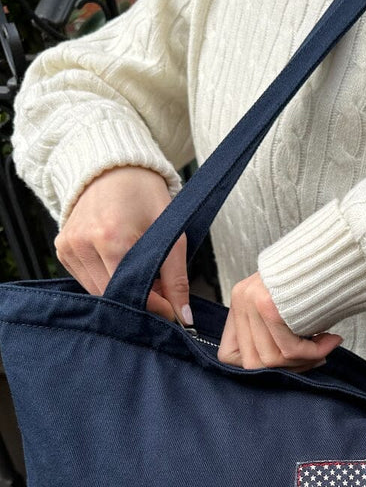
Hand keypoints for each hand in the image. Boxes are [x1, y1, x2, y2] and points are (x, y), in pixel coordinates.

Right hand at [54, 165, 189, 324]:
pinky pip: (85, 279)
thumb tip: (184, 316)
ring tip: (141, 275)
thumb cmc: (145, 197)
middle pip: (112, 296)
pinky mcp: (61, 249)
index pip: (131, 292)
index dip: (154, 307)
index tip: (171, 311)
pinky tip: (118, 264)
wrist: (114, 170)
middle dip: (138, 300)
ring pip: (97, 292)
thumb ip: (177, 278)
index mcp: (111, 238)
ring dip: (121, 292)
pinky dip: (105, 280)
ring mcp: (68, 247)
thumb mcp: (171, 235)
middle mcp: (83, 244)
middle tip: (159, 293)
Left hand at [218, 272, 341, 371]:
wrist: (333, 248)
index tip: (286, 360)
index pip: (229, 355)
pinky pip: (289, 349)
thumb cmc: (315, 276)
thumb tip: (286, 368)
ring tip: (324, 347)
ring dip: (303, 360)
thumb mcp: (287, 304)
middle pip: (253, 363)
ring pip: (271, 359)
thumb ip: (277, 333)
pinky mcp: (270, 307)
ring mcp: (252, 304)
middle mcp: (241, 301)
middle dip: (288, 367)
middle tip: (314, 358)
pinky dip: (313, 352)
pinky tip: (331, 341)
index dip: (257, 365)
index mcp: (239, 301)